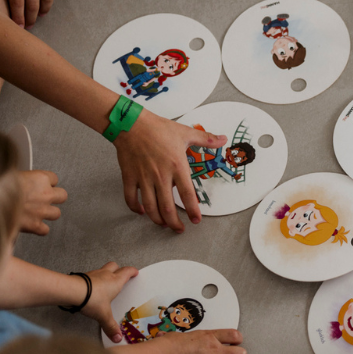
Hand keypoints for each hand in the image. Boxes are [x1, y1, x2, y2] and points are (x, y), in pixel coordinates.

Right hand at [17, 169, 66, 234]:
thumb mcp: (9, 174)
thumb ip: (20, 178)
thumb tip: (17, 179)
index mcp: (40, 178)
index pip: (54, 178)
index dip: (46, 183)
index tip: (40, 185)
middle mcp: (45, 194)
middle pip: (62, 196)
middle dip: (54, 198)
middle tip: (42, 199)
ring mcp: (42, 211)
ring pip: (56, 213)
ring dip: (48, 213)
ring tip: (36, 212)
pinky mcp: (35, 225)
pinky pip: (45, 230)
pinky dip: (39, 229)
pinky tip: (30, 225)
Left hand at [75, 261, 137, 340]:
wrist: (72, 291)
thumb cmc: (92, 299)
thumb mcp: (103, 315)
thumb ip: (110, 326)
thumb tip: (118, 338)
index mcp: (115, 281)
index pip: (127, 272)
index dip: (132, 271)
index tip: (135, 272)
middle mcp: (105, 275)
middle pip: (114, 266)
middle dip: (118, 269)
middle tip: (120, 274)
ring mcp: (93, 274)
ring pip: (102, 269)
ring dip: (105, 273)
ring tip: (104, 282)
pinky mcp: (82, 276)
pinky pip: (90, 275)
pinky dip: (93, 280)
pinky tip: (91, 288)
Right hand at [115, 110, 226, 232]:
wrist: (131, 124)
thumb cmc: (157, 128)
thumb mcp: (185, 133)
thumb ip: (206, 139)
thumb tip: (223, 139)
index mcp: (176, 167)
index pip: (188, 195)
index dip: (193, 210)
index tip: (196, 220)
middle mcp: (160, 176)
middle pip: (167, 208)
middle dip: (174, 223)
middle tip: (179, 229)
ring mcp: (143, 178)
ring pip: (150, 207)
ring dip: (157, 219)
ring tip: (163, 224)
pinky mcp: (129, 177)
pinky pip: (131, 198)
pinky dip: (135, 208)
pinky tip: (142, 212)